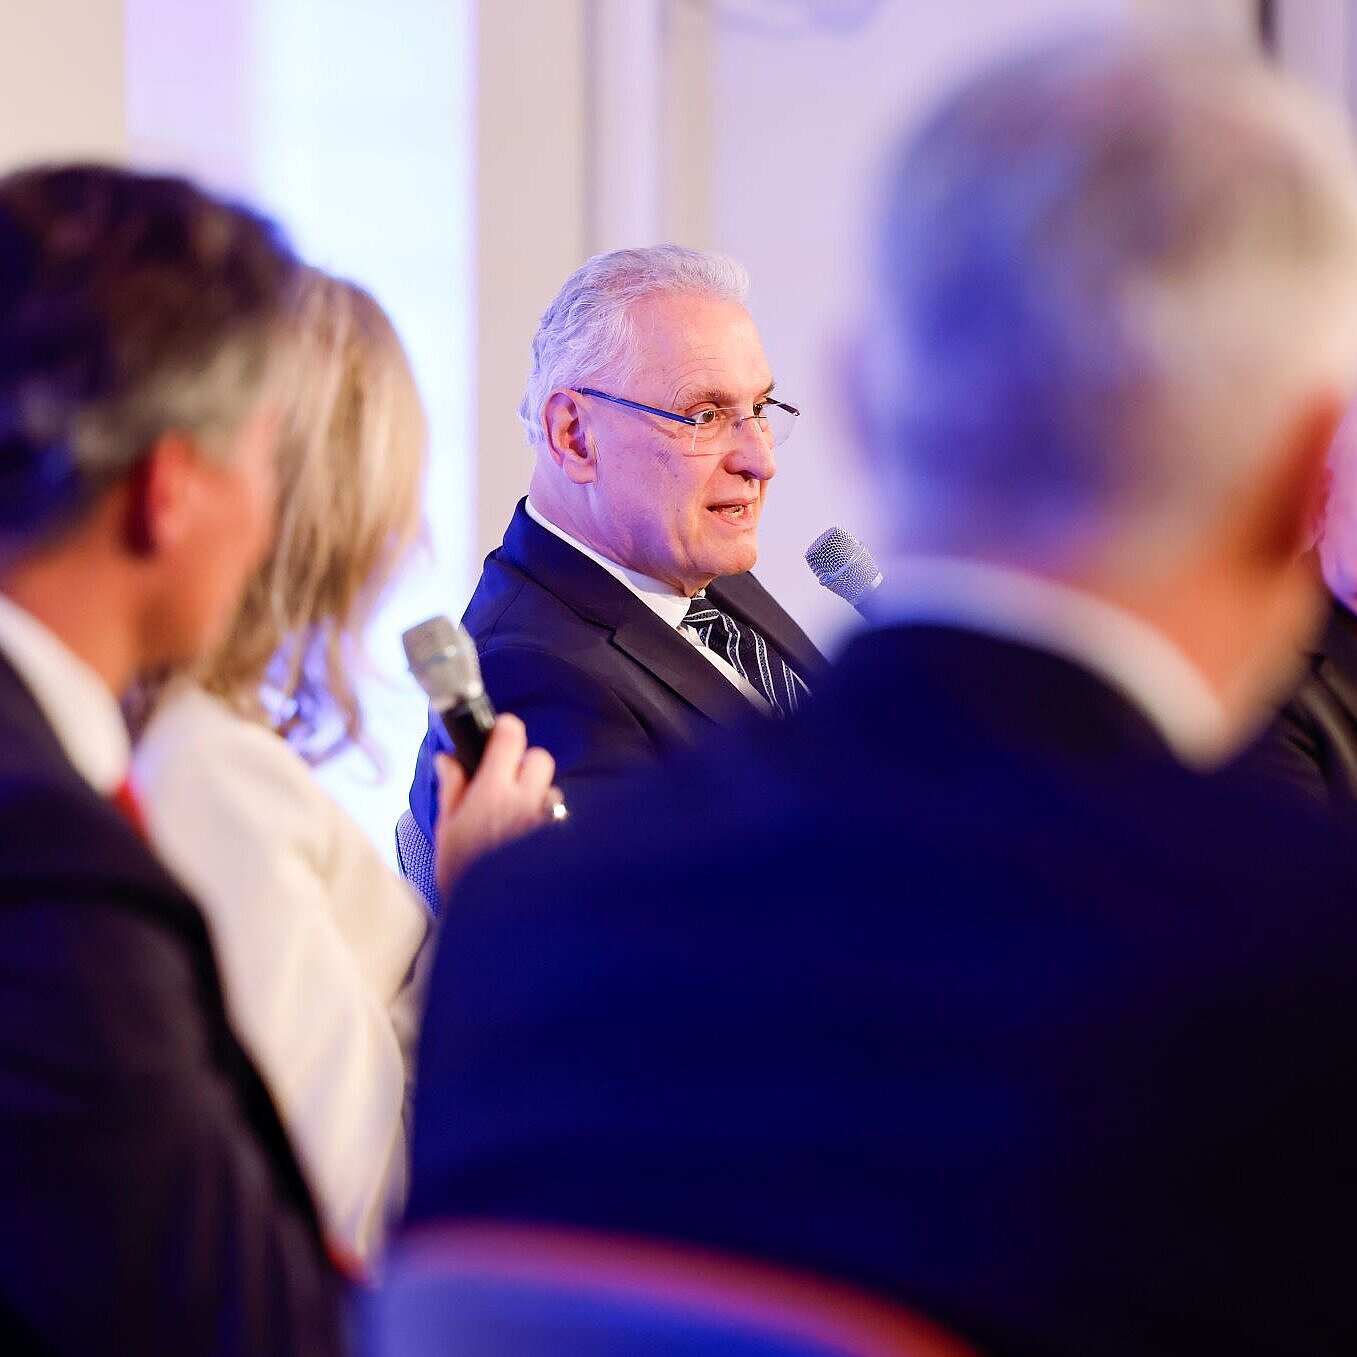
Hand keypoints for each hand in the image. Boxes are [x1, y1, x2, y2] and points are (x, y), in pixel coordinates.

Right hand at [433, 715, 557, 898]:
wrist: (490, 920)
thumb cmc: (462, 874)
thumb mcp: (446, 829)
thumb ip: (452, 788)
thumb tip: (447, 758)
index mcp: (493, 791)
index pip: (511, 736)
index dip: (505, 729)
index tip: (499, 733)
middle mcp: (526, 800)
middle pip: (539, 757)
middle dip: (525, 764)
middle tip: (506, 782)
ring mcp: (547, 819)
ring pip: (551, 789)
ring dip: (537, 796)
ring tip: (517, 819)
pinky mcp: (560, 839)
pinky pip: (558, 816)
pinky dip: (546, 820)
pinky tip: (529, 839)